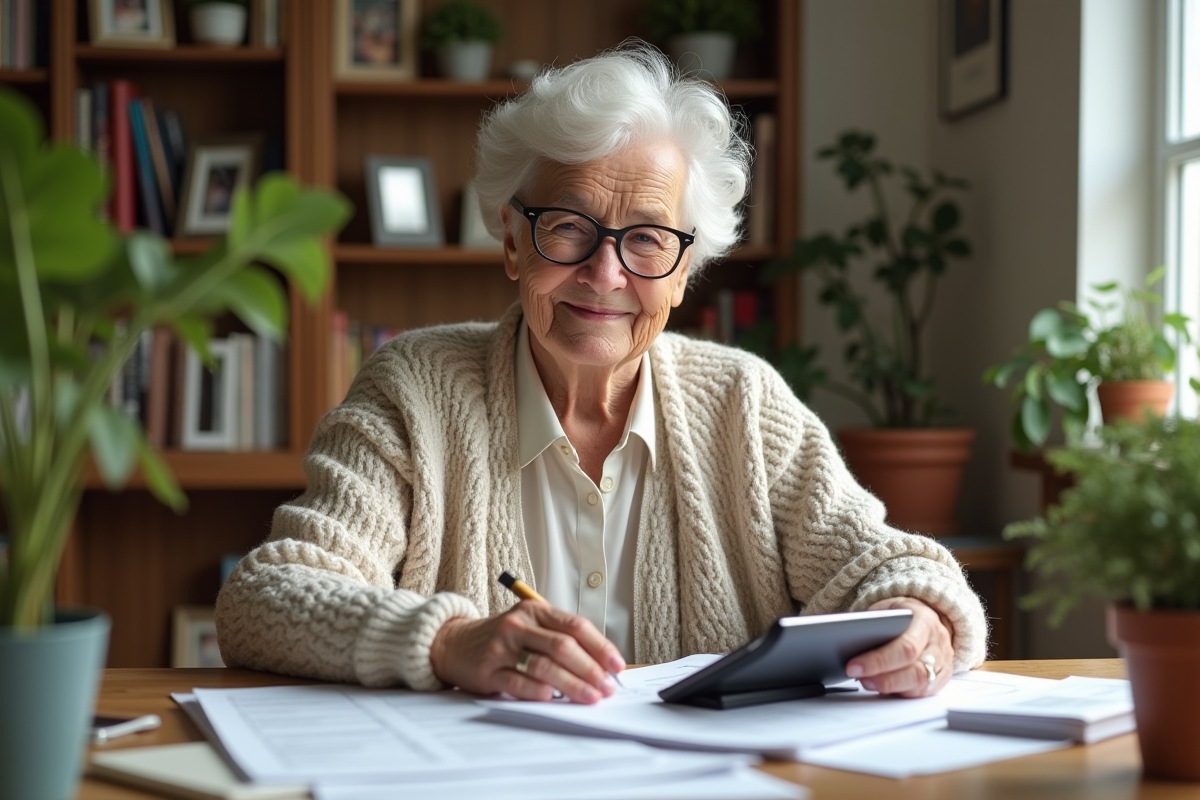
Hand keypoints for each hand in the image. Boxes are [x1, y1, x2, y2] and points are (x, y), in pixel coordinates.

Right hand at [429, 600, 624, 703]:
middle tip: (606, 687)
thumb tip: (600, 665)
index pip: (575, 626)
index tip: (616, 665)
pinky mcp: (488, 670)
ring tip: (589, 697)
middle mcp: (519, 624)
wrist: (454, 643)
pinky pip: (517, 682)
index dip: (600, 646)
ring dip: (572, 684)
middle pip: (563, 646)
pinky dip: (538, 691)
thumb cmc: (503, 638)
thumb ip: (560, 638)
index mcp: (535, 610)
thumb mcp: (530, 626)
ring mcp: (502, 646)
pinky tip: (553, 698)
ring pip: (544, 665)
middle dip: (590, 669)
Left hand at [845, 597, 953, 697]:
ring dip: (889, 687)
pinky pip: (921, 692)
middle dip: (883, 678)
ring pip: (919, 685)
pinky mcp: (941, 678)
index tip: (853, 666)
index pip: (906, 647)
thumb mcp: (887, 608)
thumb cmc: (902, 614)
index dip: (879, 660)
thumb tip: (847, 640)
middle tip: (857, 676)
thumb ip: (873, 623)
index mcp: (925, 620)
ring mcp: (942, 662)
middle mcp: (938, 643)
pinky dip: (899, 692)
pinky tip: (880, 687)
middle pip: (914, 670)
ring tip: (865, 681)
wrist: (925, 615)